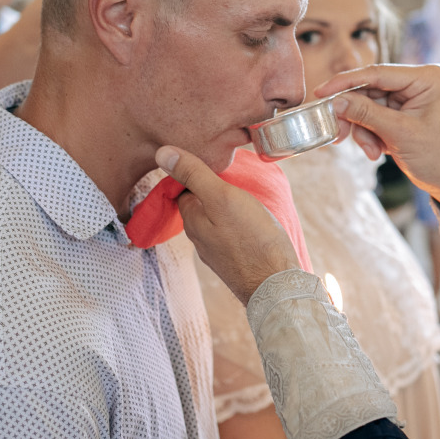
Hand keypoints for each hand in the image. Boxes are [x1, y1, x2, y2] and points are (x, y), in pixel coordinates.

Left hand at [156, 146, 298, 304]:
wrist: (277, 285)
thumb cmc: (252, 239)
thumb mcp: (222, 197)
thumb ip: (194, 175)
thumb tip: (162, 153)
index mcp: (192, 221)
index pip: (183, 189)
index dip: (194, 172)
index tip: (213, 161)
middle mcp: (200, 239)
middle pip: (200, 205)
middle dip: (211, 189)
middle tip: (232, 174)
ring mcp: (218, 253)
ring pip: (216, 221)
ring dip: (226, 208)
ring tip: (245, 194)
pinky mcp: (237, 261)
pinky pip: (232, 235)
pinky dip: (238, 224)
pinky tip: (254, 220)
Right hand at [316, 64, 439, 206]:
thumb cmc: (439, 157)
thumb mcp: (399, 133)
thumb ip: (365, 113)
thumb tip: (335, 100)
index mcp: (426, 78)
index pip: (377, 73)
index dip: (345, 82)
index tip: (321, 92)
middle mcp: (418, 83)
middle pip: (369, 90)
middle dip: (355, 115)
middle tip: (338, 134)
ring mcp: (410, 98)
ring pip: (369, 106)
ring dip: (363, 130)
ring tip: (371, 151)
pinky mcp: (403, 113)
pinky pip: (375, 118)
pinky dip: (371, 135)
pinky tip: (377, 152)